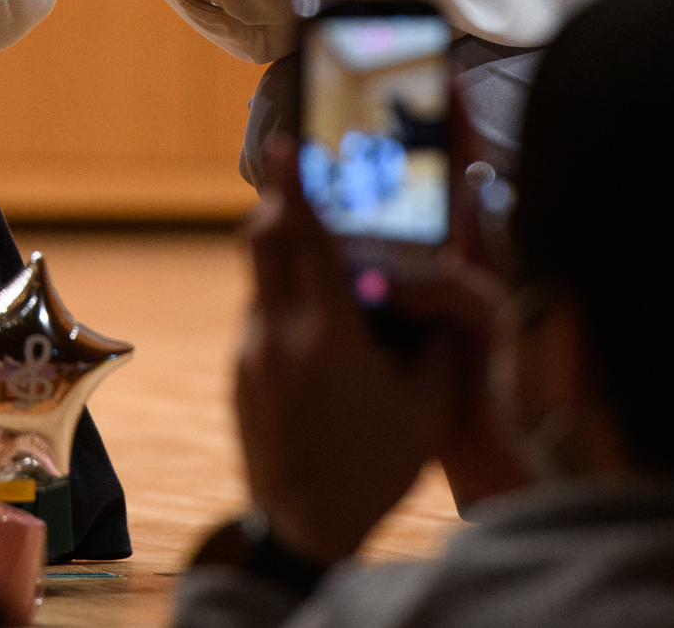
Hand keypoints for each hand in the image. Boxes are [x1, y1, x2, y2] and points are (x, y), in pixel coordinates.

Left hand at [234, 141, 477, 565]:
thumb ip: (433, 339)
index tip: (287, 142)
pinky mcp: (240, 376)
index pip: (304, 238)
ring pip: (260, 280)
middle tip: (296, 173)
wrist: (303, 532)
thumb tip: (431, 286)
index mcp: (326, 335)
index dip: (296, 184)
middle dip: (279, 201)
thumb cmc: (377, 469)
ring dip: (284, 257)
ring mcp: (250, 356)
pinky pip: (260, 317)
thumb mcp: (426, 403)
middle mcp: (276, 335)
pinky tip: (318, 327)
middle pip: (263, 242)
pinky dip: (283, 301)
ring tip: (322, 259)